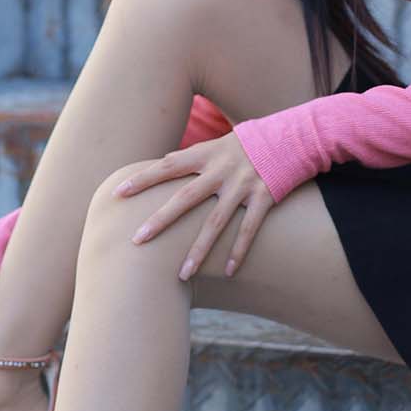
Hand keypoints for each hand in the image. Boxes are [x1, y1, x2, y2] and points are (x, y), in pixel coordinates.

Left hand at [115, 131, 274, 280]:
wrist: (292, 135)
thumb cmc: (249, 142)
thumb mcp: (218, 143)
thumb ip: (193, 156)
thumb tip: (164, 161)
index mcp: (206, 154)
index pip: (167, 166)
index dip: (143, 179)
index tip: (118, 193)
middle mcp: (222, 170)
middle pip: (185, 198)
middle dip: (160, 220)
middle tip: (137, 240)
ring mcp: (243, 184)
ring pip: (216, 222)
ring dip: (198, 250)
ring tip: (182, 274)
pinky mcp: (264, 196)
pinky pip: (249, 228)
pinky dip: (238, 250)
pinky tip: (228, 271)